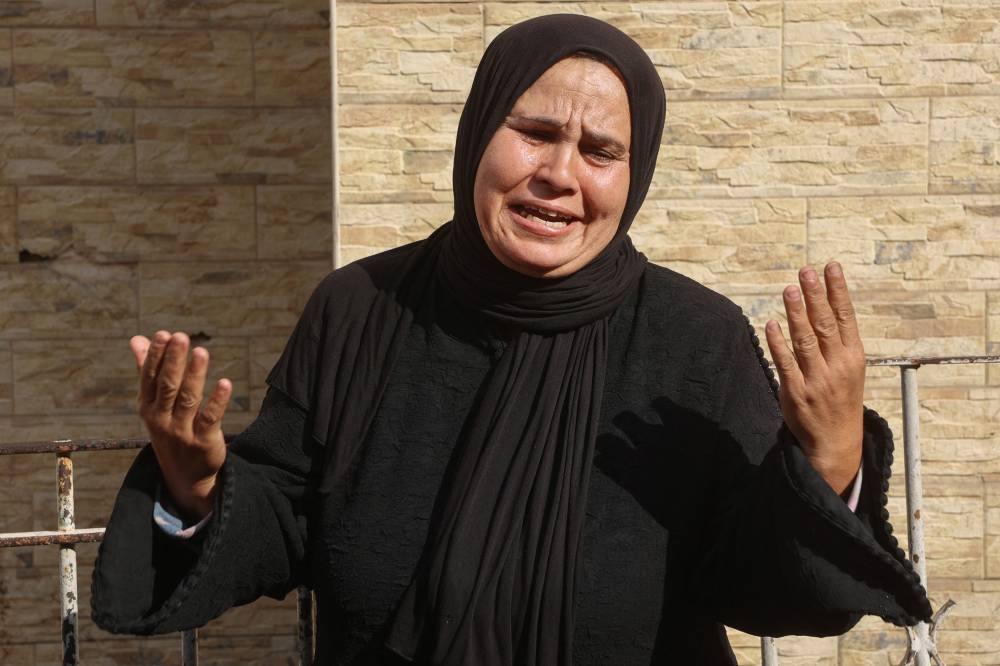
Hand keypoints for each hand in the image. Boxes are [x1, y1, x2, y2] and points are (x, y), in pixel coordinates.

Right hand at [131, 331, 230, 520]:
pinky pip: (210, 419)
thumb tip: (136, 339)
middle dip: (173, 361)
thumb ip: (147, 370)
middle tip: (181, 337)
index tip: (164, 334)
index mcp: (148, 407)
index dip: (157, 356)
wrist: (184, 477)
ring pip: (188, 400)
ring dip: (194, 375)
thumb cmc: (169, 430)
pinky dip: (217, 401)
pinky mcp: (203, 442)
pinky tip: (224, 382)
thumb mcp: (154, 404)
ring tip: (201, 351)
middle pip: (167, 386)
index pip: (150, 378)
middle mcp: (161, 419)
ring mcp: (182, 432)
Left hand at [764, 263, 864, 494]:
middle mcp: (837, 366)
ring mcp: (816, 379)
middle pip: (825, 324)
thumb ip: (839, 341)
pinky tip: (771, 324)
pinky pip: (785, 363)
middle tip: (806, 271)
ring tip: (789, 289)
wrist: (836, 442)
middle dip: (816, 295)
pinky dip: (778, 343)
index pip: (845, 317)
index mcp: (854, 357)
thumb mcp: (850, 369)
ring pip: (805, 340)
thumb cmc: (841, 398)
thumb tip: (827, 304)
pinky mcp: (796, 392)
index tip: (831, 267)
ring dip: (796, 313)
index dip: (838, 291)